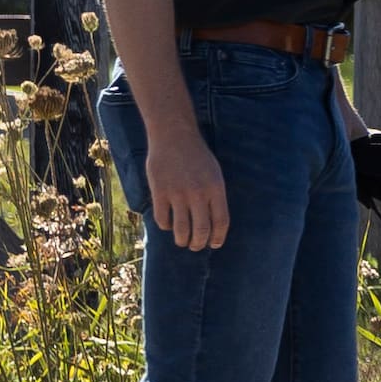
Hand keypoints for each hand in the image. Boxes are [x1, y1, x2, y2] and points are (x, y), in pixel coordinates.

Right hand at [146, 123, 231, 250]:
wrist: (174, 135)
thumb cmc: (196, 155)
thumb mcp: (214, 173)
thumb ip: (215, 196)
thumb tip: (214, 224)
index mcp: (216, 188)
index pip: (221, 222)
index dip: (218, 238)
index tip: (214, 244)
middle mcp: (198, 193)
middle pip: (201, 230)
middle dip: (199, 244)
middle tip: (195, 246)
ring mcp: (178, 193)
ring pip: (181, 230)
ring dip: (182, 240)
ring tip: (182, 241)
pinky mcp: (159, 191)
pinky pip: (162, 219)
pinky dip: (166, 226)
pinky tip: (168, 224)